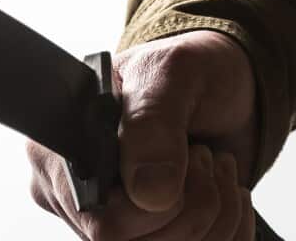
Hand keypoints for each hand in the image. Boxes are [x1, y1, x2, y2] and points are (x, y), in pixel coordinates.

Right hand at [28, 30, 259, 239]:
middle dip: (190, 207)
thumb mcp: (172, 73)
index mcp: (65, 154)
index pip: (98, 220)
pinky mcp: (158, 233)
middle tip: (202, 155)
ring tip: (215, 166)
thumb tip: (149, 191)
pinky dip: (230, 229)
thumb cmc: (192, 71)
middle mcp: (84, 197)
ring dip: (215, 216)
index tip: (184, 161)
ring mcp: (122, 222)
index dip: (149, 206)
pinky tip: (227, 192)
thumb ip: (153, 123)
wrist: (231, 88)